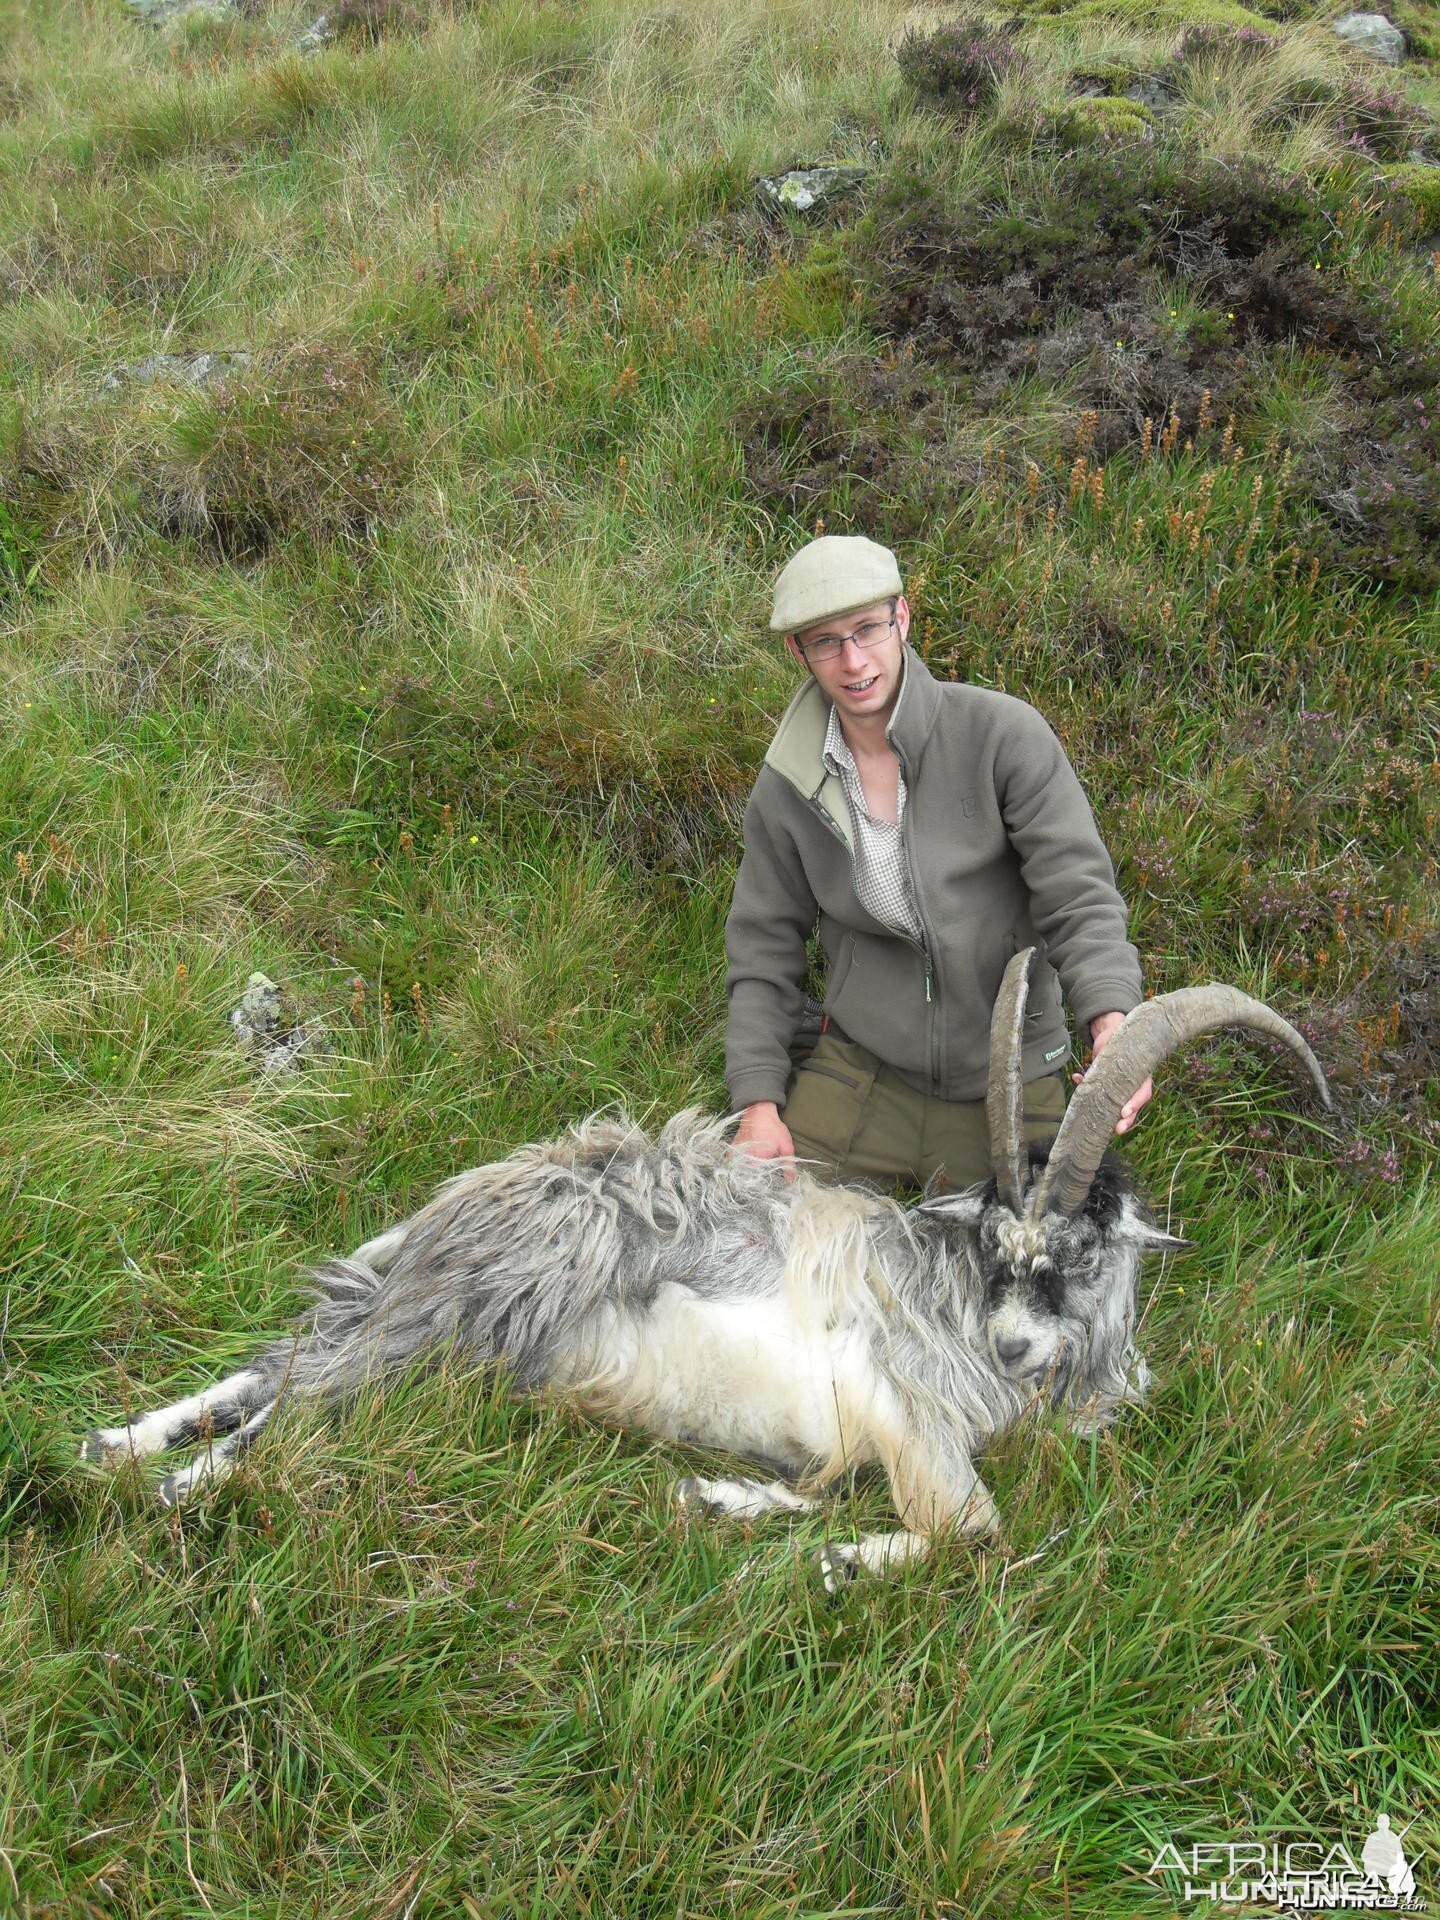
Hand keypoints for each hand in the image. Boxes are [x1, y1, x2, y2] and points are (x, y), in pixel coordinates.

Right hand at [734, 1102, 795, 1179]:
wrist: (759, 1111)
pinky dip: (738, 1164)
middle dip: (754, 1181)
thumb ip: (789, 1166)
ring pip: (740, 1171)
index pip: (759, 1182)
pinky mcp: (733, 1148)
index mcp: (759, 1160)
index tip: (767, 1187)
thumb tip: (790, 1182)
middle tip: (762, 1179)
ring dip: (746, 1173)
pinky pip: (733, 1162)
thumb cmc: (773, 1128)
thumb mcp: (786, 1146)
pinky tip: (746, 1161)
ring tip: (754, 1170)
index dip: (763, 1186)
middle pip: (748, 1178)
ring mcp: (737, 1153)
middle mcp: (746, 1158)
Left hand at [1074, 1011, 1152, 1134]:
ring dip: (1104, 1110)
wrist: (1112, 1029)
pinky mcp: (1103, 1080)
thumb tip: (1108, 1067)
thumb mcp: (1124, 1047)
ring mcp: (1117, 1085)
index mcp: (1142, 1078)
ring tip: (1096, 1118)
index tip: (1124, 1113)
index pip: (1143, 1096)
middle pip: (1130, 1106)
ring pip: (1114, 1103)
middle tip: (1117, 1130)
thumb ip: (1119, 1059)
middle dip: (1125, 1120)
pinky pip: (1095, 1089)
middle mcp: (1131, 1084)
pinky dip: (1084, 1084)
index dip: (1134, 1106)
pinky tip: (1076, 1077)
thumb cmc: (1123, 1039)